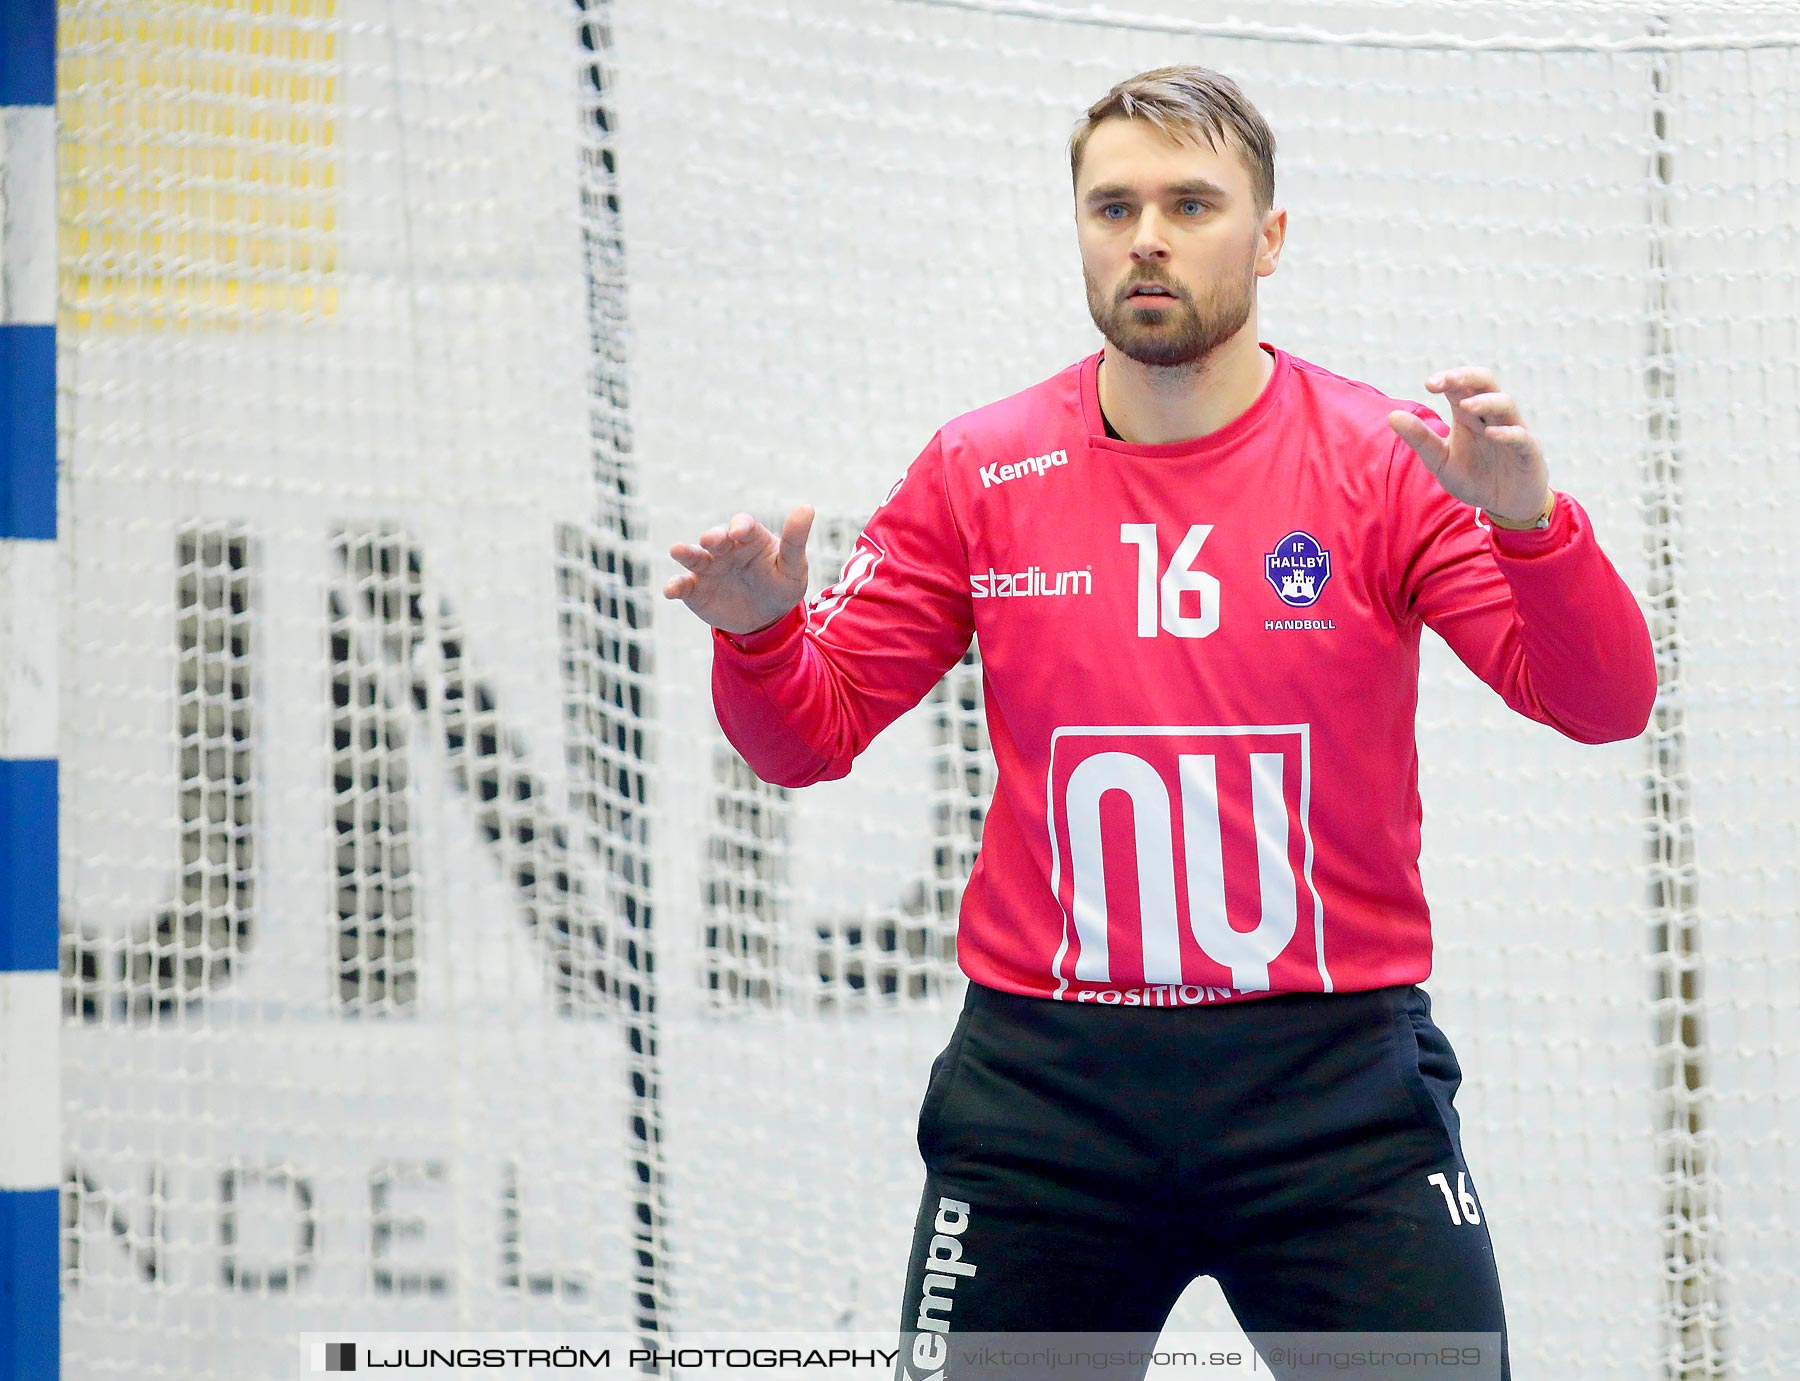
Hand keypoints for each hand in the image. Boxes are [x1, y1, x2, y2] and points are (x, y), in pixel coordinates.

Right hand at [663, 505, 813, 635]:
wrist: (765, 618)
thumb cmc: (781, 584)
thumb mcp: (793, 566)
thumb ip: (795, 540)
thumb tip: (807, 508)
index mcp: (749, 538)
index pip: (742, 525)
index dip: (740, 527)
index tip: (740, 532)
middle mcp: (725, 548)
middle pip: (716, 537)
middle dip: (713, 537)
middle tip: (711, 540)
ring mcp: (708, 568)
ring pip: (693, 556)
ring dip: (685, 552)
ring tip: (677, 550)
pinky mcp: (695, 589)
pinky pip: (682, 585)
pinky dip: (674, 586)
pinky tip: (670, 591)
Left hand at [1388, 367, 1549, 525]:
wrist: (1505, 505)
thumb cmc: (1473, 477)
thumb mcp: (1440, 460)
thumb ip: (1420, 438)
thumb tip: (1392, 415)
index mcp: (1469, 416)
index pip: (1460, 386)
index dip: (1447, 379)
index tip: (1429, 384)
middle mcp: (1491, 417)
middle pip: (1487, 383)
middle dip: (1468, 377)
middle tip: (1448, 380)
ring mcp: (1512, 431)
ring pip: (1506, 404)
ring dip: (1486, 402)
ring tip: (1465, 406)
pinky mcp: (1527, 452)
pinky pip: (1522, 437)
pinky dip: (1508, 433)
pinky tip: (1492, 433)